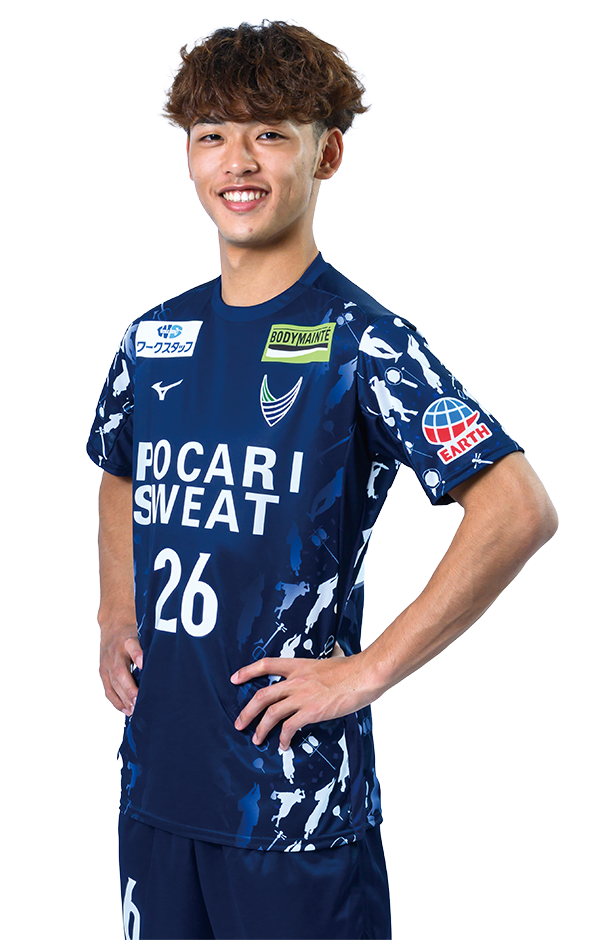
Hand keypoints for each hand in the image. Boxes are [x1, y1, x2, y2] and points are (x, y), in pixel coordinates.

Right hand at [99, 626, 142, 716]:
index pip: (132, 646)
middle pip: (120, 672)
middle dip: (129, 688)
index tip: (143, 664)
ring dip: (123, 698)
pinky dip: (116, 701)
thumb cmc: (132, 632)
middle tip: (139, 701)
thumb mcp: (142, 632)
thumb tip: (160, 661)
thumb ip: (149, 646)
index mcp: (127, 640)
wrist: (112, 625)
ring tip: (134, 709)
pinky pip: (108, 689)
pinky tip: (126, 709)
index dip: (138, 655)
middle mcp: (115, 652)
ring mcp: (106, 663)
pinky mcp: (103, 672)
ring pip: (113, 683)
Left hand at [230, 644, 374, 750]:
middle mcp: (296, 681)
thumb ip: (327, 660)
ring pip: (271, 713)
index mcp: (299, 666)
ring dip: (260, 729)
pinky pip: (289, 727)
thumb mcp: (332, 658)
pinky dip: (283, 738)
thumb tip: (336, 652)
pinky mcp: (311, 711)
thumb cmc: (352, 668)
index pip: (266, 665)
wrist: (363, 674)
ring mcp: (302, 696)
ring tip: (256, 739)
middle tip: (239, 723)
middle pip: (262, 695)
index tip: (235, 678)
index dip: (248, 671)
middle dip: (247, 712)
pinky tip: (283, 745)